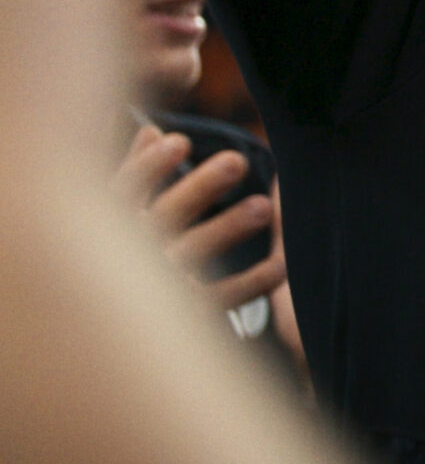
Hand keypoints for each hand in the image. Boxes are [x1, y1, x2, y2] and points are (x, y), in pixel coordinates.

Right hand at [113, 124, 286, 313]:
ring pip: (191, 254)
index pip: (123, 191)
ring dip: (227, 229)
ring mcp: (151, 289)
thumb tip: (150, 130)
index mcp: (107, 225)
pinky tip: (278, 266)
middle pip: (163, 217)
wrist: (113, 333)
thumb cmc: (114, 256)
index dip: (148, 166)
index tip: (180, 140)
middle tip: (237, 160)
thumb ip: (133, 172)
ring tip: (264, 207)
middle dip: (199, 188)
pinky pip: (217, 299)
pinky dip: (248, 283)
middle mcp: (125, 256)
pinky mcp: (180, 317)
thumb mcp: (112, 213)